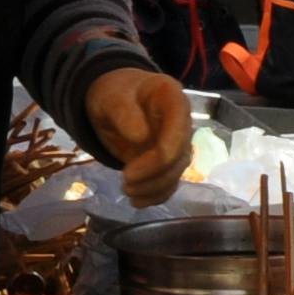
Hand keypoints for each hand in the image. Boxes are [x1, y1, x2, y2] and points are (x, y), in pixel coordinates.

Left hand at [87, 68, 193, 205]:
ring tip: (127, 193)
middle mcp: (182, 122)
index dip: (159, 158)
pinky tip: (137, 201)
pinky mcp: (170, 159)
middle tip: (125, 184)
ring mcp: (178, 142)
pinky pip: (170, 181)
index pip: (177, 134)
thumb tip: (140, 137)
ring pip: (176, 173)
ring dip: (153, 188)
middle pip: (179, 157)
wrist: (115, 98)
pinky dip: (156, 195)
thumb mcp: (111, 97)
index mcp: (173, 99)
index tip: (129, 172)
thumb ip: (124, 113)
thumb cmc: (114, 93)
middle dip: (154, 177)